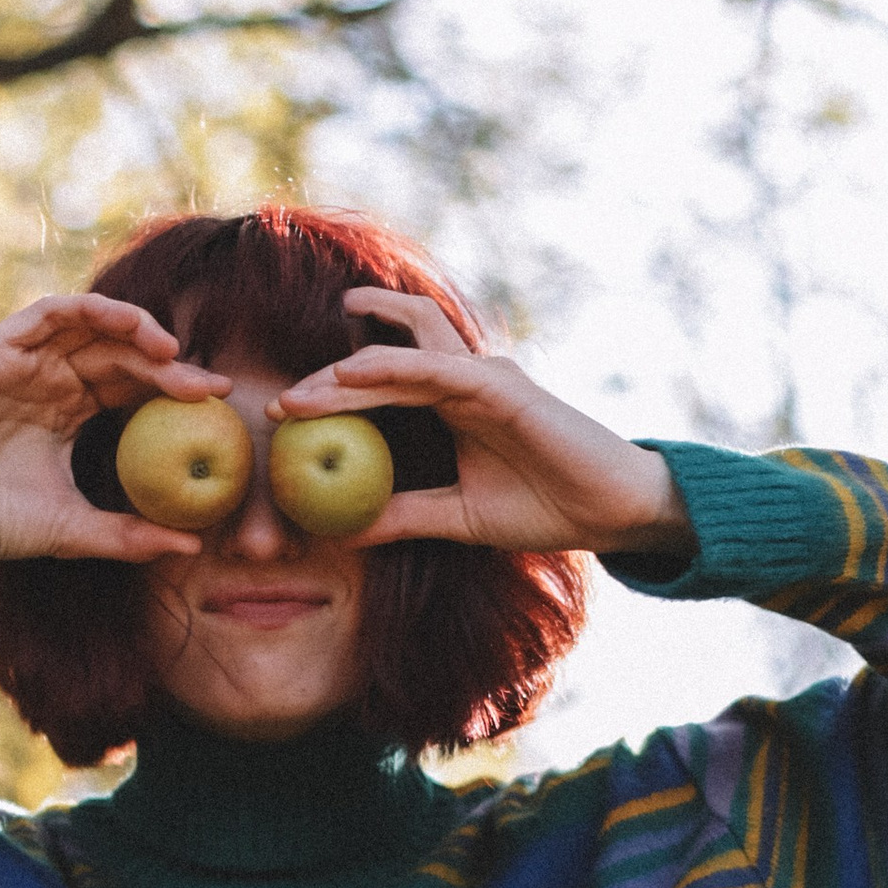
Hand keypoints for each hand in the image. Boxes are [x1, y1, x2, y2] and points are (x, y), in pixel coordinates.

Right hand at [0, 293, 233, 562]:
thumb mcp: (74, 532)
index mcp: (68, 412)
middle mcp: (50, 379)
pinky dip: (90, 309)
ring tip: (171, 351)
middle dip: (167, 366)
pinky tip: (126, 323)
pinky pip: (51, 313)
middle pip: (121, 356)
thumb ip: (128, 536)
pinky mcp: (0, 347)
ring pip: (91, 325)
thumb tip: (191, 547)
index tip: (218, 401)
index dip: (174, 388)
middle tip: (207, 386)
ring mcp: (25, 360)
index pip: (131, 387)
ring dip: (135, 327)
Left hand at [272, 291, 689, 557]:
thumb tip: (343, 533)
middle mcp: (464, 379)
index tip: (281, 416)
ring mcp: (483, 376)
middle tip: (278, 402)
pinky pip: (437, 368)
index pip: (383, 384)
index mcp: (452, 403)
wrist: (609, 511)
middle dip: (328, 377)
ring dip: (351, 364)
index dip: (331, 393)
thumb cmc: (544, 508)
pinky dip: (393, 366)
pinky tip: (354, 374)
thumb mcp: (457, 518)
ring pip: (405, 354)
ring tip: (304, 385)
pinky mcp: (501, 385)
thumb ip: (404, 516)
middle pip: (384, 359)